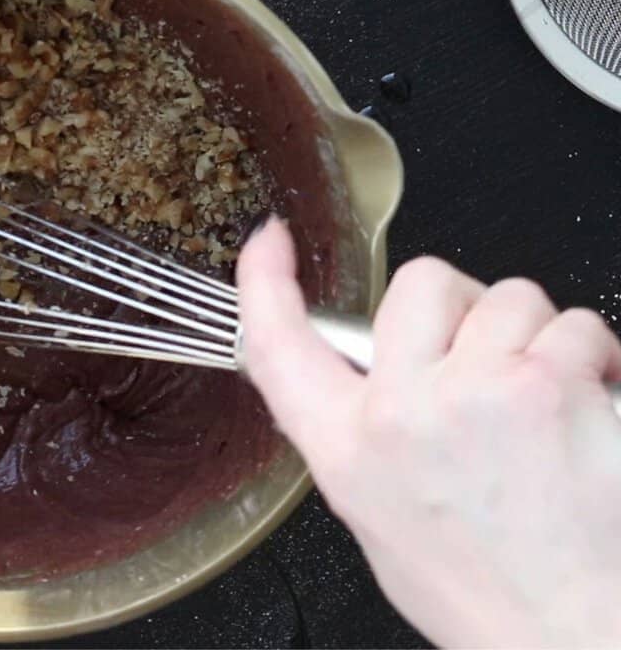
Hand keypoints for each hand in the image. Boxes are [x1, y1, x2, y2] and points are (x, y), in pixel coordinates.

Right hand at [238, 217, 620, 647]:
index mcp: (348, 447)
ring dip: (532, 333)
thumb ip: (360, 432)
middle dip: (459, 305)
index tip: (269, 242)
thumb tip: (367, 370)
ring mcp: (477, 391)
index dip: (264, 282)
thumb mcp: (378, 513)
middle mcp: (401, 411)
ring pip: (509, 296)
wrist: (570, 632)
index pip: (279, 344)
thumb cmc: (485, 587)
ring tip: (541, 399)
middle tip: (482, 357)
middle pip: (420, 282)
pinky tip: (587, 406)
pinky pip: (576, 325)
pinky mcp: (552, 385)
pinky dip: (590, 356)